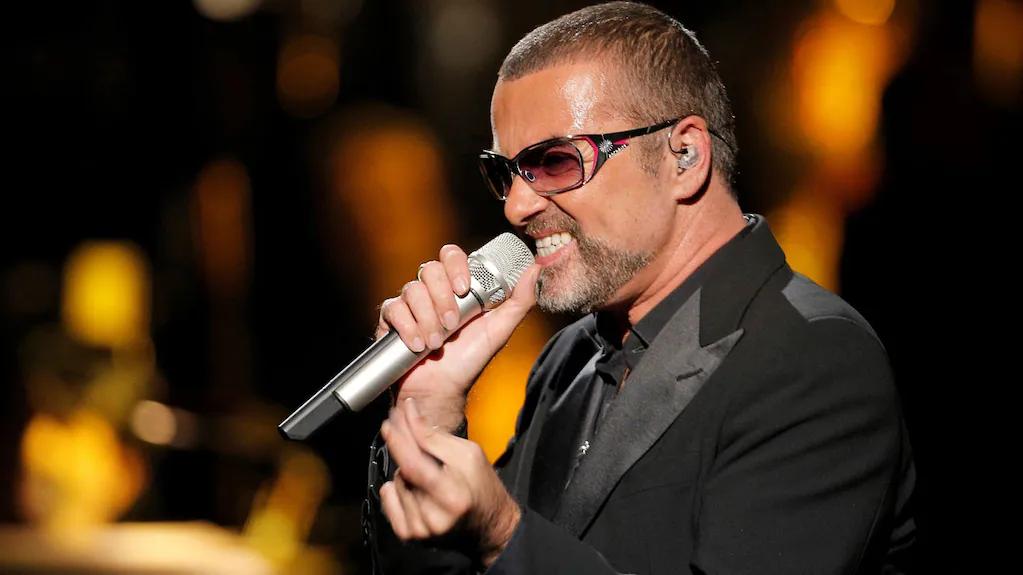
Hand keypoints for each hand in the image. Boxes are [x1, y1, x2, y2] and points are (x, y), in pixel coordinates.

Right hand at [376, 243, 539, 431]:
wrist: (441, 391)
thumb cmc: (469, 360)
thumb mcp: (499, 330)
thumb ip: (519, 301)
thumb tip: (536, 270)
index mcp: (456, 287)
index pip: (450, 255)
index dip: (456, 266)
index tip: (464, 288)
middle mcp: (431, 291)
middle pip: (429, 269)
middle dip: (442, 298)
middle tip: (452, 324)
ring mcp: (410, 305)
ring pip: (412, 290)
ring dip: (427, 317)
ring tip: (437, 342)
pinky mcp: (392, 320)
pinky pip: (393, 309)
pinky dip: (407, 326)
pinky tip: (418, 344)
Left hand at [379, 398, 520, 567]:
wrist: (489, 526)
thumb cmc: (483, 489)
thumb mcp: (469, 455)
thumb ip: (436, 439)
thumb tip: (411, 418)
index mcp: (453, 496)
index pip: (414, 464)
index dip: (399, 439)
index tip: (391, 419)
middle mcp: (433, 517)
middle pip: (402, 470)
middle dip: (400, 444)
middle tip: (400, 426)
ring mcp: (419, 529)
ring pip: (396, 481)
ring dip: (405, 469)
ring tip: (428, 473)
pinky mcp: (409, 534)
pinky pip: (388, 498)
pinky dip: (396, 487)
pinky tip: (414, 487)